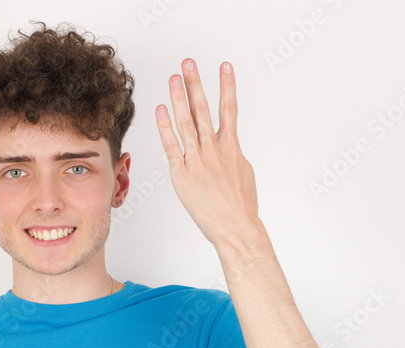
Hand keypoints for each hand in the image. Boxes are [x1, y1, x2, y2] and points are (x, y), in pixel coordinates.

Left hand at [155, 59, 261, 247]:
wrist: (235, 227)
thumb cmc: (242, 205)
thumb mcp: (243, 172)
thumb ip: (233, 154)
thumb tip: (228, 147)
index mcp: (231, 147)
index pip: (229, 109)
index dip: (227, 85)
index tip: (224, 66)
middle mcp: (214, 150)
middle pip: (203, 109)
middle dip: (196, 84)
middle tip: (188, 63)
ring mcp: (197, 161)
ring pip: (187, 123)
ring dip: (179, 98)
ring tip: (174, 77)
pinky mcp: (182, 174)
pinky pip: (171, 146)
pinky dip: (165, 127)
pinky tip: (161, 109)